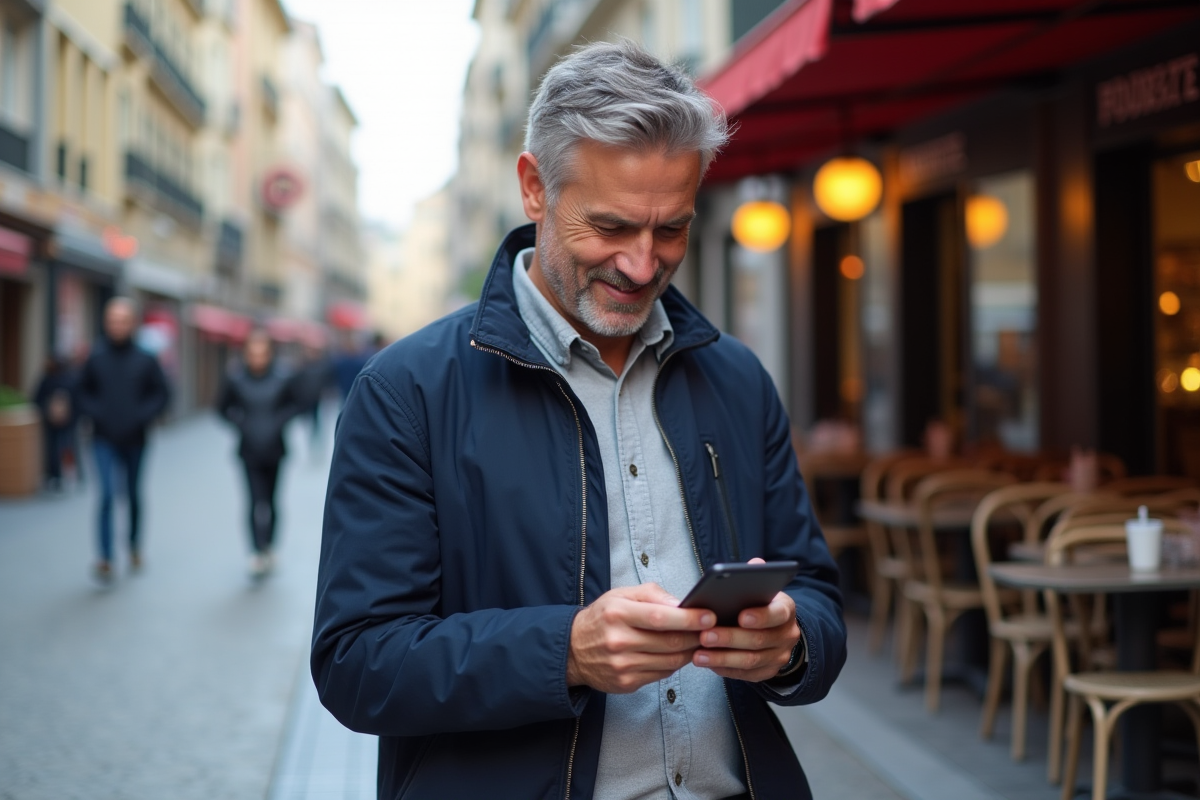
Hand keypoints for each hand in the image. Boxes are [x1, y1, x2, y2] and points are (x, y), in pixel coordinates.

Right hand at [567, 583, 715, 693]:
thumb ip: (652, 594)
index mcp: (618, 613)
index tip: (709, 617)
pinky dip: (674, 664)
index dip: (689, 619)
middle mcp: (619, 640)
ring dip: (689, 652)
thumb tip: (681, 604)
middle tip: (710, 631)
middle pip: (670, 642)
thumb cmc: (602, 618)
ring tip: (697, 642)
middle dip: (695, 636)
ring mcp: (622, 665)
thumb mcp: (621, 595)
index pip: (661, 617)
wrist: (573, 650)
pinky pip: (662, 674)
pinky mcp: (626, 682)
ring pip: (670, 661)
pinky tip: (677, 654)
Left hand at [691, 558, 799, 681]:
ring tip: (699, 654)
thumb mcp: (762, 590)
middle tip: (705, 635)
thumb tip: (755, 564)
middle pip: (759, 640)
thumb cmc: (760, 605)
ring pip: (751, 660)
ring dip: (722, 658)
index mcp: (786, 610)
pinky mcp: (767, 672)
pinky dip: (725, 669)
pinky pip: (745, 675)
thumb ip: (756, 578)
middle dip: (730, 638)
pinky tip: (707, 663)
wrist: (776, 631)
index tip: (741, 616)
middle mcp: (787, 635)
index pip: (778, 614)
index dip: (761, 616)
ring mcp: (779, 656)